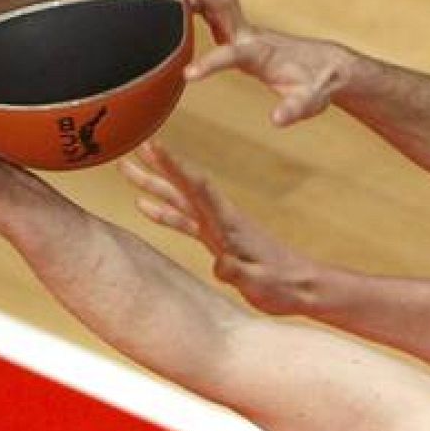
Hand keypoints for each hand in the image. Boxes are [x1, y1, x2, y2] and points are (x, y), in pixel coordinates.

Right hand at [119, 141, 318, 313]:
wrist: (304, 288)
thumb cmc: (284, 286)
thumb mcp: (260, 283)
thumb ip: (238, 272)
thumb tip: (219, 264)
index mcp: (230, 224)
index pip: (199, 187)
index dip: (176, 166)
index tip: (154, 144)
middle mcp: (221, 219)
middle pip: (184, 185)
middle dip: (157, 165)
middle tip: (130, 142)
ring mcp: (218, 228)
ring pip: (180, 200)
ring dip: (154, 183)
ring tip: (126, 168)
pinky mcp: (218, 241)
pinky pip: (185, 221)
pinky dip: (164, 212)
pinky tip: (144, 205)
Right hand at [175, 0, 354, 126]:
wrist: (327, 66)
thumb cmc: (316, 85)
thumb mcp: (310, 102)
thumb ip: (294, 109)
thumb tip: (277, 120)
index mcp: (259, 53)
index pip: (231, 55)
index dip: (210, 64)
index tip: (187, 75)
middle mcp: (248, 33)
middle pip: (221, 1)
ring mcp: (242, 27)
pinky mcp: (237, 28)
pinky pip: (210, 3)